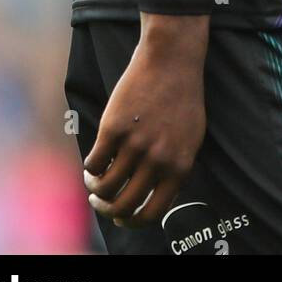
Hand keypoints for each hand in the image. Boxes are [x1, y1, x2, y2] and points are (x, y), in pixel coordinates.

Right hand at [83, 14, 208, 229]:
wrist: (172, 59)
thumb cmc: (182, 97)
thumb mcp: (191, 138)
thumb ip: (176, 168)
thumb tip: (157, 196)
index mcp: (180, 166)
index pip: (153, 213)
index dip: (133, 221)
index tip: (122, 218)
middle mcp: (158, 161)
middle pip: (124, 205)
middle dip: (108, 210)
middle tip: (100, 202)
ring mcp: (135, 145)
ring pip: (105, 188)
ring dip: (94, 189)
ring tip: (93, 182)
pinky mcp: (114, 129)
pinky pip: (94, 163)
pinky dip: (89, 169)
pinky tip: (92, 162)